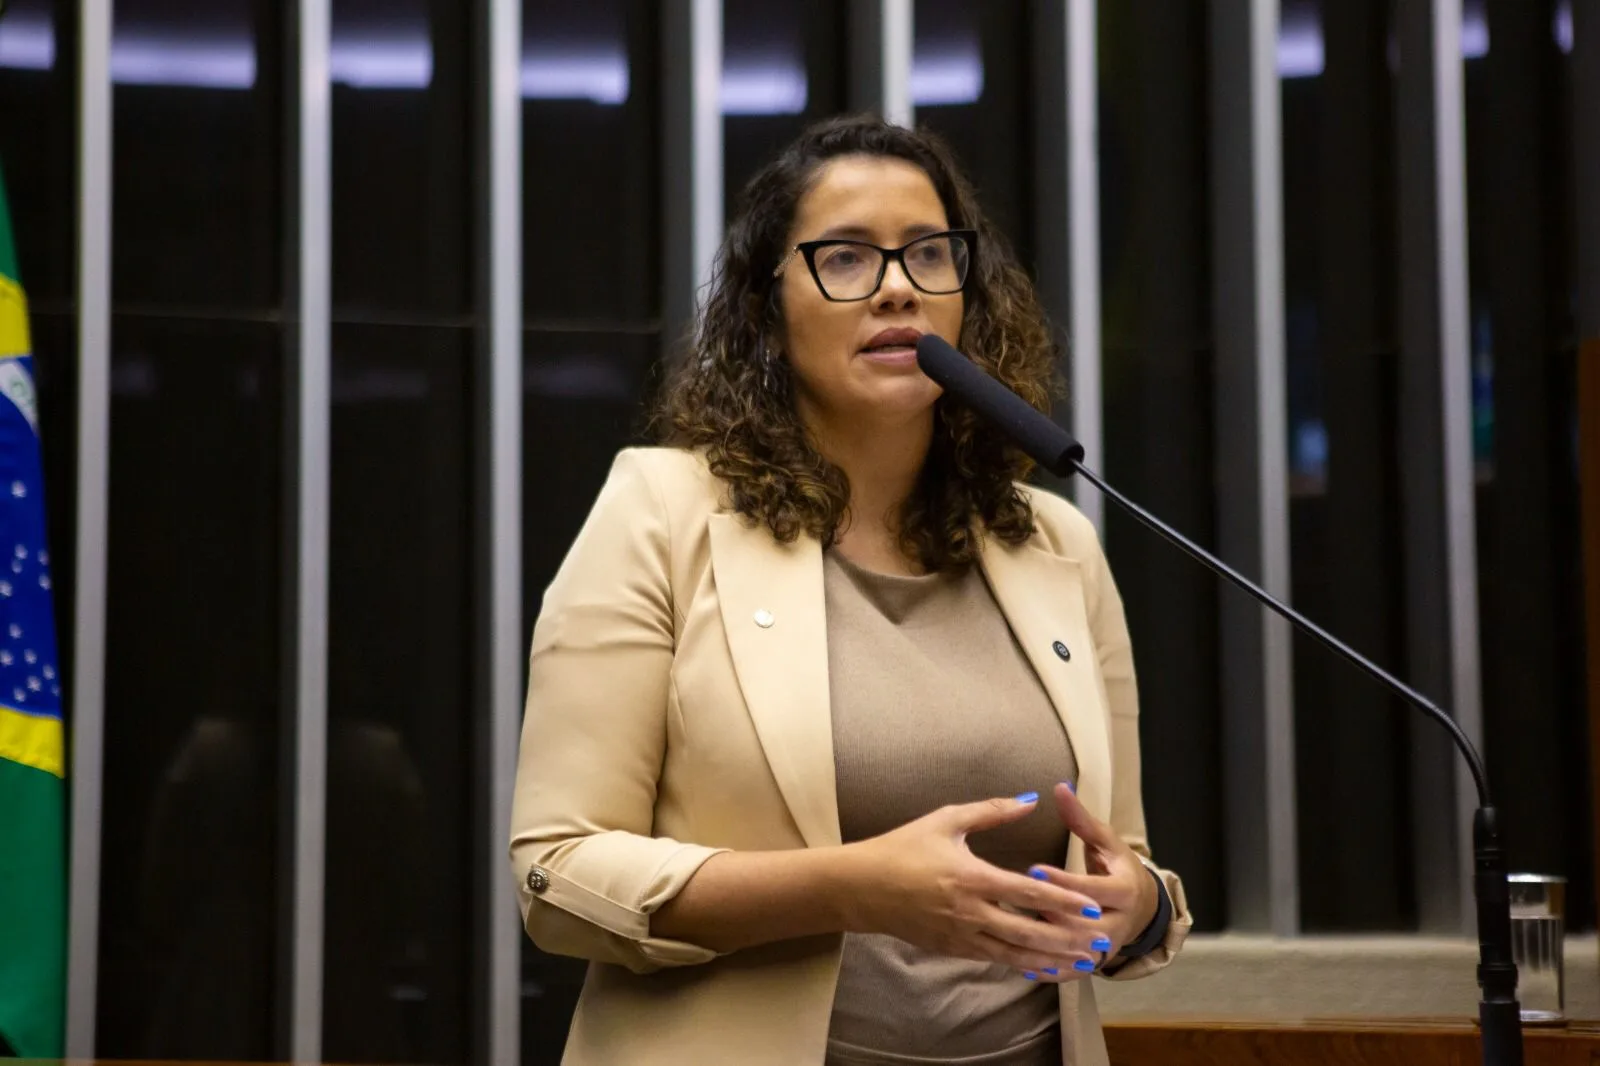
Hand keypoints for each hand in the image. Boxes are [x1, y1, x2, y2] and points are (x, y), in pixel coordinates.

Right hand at [840, 794, 1108, 977]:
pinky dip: (1021, 964)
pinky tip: (1041, 966)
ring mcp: (959, 935)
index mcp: (971, 877)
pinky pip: (993, 959)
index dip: (1062, 901)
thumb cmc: (902, 847)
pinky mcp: (951, 948)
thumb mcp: (946, 820)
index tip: (1090, 906)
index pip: (1028, 893)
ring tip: (1080, 963)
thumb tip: (1030, 800)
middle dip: (1067, 939)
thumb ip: (992, 811)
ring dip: (1050, 959)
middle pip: (1029, 931)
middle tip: (1099, 943)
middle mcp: (969, 911)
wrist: (860, 887)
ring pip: (1014, 953)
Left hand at [1028, 782, 1159, 971]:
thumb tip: (1059, 787)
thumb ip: (1081, 818)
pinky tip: (1023, 965)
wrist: (1144, 906)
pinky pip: (1073, 972)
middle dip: (1053, 917)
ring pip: (1077, 952)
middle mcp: (1119, 922)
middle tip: (1017, 906)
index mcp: (1124, 890)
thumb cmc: (1116, 866)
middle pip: (1086, 925)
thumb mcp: (1105, 841)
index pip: (1092, 888)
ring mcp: (1108, 947)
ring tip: (1013, 935)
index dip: (1064, 881)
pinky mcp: (1096, 962)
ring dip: (1048, 947)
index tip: (1033, 869)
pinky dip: (1051, 971)